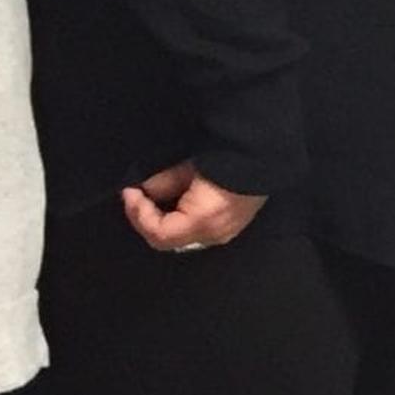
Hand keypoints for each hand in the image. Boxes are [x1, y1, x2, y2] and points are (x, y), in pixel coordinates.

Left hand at [122, 160, 267, 253]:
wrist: (264, 154)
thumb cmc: (227, 158)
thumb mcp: (190, 168)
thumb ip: (164, 182)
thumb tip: (147, 189)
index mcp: (202, 222)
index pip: (159, 233)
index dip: (138, 214)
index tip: (129, 192)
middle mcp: (213, 235)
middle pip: (168, 240)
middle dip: (147, 220)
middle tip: (136, 198)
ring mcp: (224, 233)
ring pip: (181, 238)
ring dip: (163, 221)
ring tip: (154, 200)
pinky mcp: (231, 225)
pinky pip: (196, 231)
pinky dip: (180, 221)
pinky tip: (176, 203)